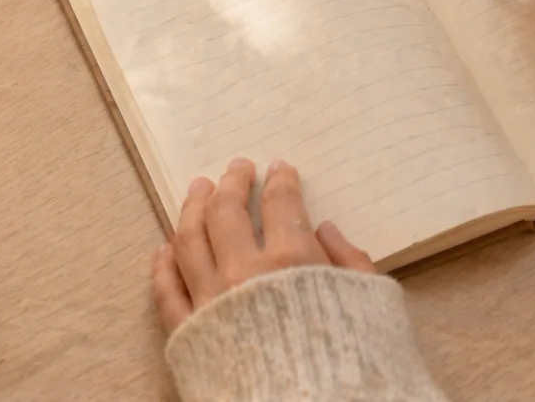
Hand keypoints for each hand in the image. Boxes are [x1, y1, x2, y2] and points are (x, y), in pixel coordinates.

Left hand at [152, 158, 374, 333]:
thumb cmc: (350, 365)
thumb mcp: (372, 308)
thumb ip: (352, 264)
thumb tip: (328, 230)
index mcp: (292, 260)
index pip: (282, 205)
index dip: (280, 182)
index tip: (279, 169)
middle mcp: (245, 273)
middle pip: (227, 212)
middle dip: (232, 183)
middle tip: (236, 168)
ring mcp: (210, 302)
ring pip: (189, 240)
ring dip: (192, 208)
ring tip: (198, 189)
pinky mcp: (189, 335)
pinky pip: (166, 291)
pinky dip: (162, 264)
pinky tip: (164, 247)